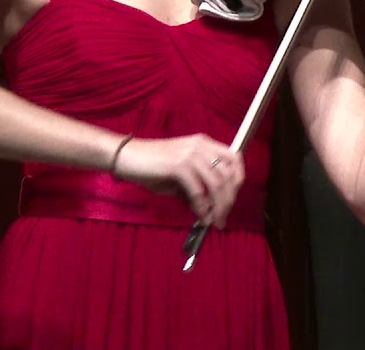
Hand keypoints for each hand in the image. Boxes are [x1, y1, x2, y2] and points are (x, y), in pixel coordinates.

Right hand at [111, 133, 244, 228]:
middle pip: (228, 175)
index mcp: (204, 144)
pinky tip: (200, 216)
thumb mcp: (179, 173)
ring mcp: (190, 155)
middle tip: (223, 218)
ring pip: (217, 184)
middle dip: (228, 200)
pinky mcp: (178, 166)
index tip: (232, 198)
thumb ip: (197, 186)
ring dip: (218, 206)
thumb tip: (210, 208)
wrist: (127, 156)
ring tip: (214, 221)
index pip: (234, 158)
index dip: (238, 179)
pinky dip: (201, 207)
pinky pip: (198, 191)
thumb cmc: (151, 166)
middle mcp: (201, 146)